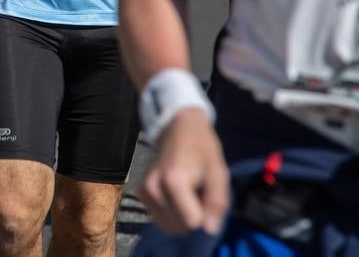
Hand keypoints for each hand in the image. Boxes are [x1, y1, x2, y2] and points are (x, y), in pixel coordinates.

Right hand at [140, 109, 229, 236]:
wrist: (176, 127)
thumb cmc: (201, 149)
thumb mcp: (218, 173)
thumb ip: (217, 203)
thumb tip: (210, 230)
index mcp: (173, 181)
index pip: (191, 222)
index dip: (205, 213)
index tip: (206, 194)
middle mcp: (153, 188)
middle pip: (179, 227)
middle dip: (193, 217)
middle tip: (198, 193)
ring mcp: (144, 191)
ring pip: (169, 227)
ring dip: (182, 217)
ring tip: (187, 194)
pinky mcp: (141, 194)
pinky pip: (161, 220)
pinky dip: (172, 214)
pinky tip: (176, 196)